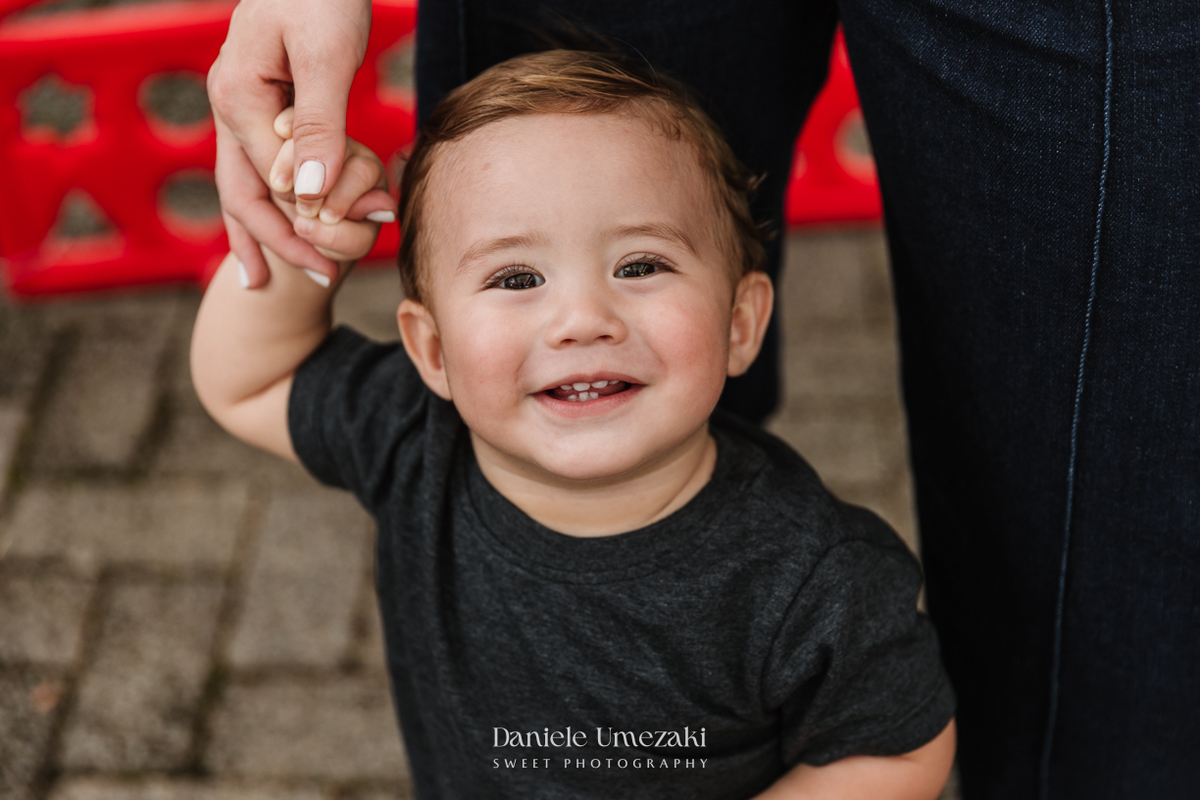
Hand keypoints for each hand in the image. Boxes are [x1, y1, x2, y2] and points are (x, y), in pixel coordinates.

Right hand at [207, 0, 379, 287]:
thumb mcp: (327, 58)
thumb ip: (318, 126)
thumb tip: (306, 193)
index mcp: (240, 98)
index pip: (267, 184)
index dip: (301, 226)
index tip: (336, 262)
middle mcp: (230, 105)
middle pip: (244, 192)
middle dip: (277, 242)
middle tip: (321, 282)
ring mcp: (240, 102)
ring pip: (244, 182)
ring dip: (262, 231)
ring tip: (267, 279)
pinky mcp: (260, 99)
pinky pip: (257, 162)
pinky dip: (265, 200)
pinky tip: (278, 222)